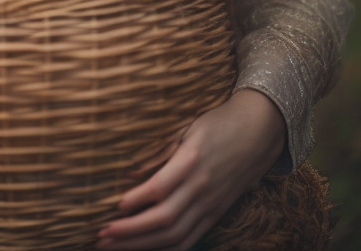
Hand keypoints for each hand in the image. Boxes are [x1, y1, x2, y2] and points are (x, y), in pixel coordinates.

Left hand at [95, 89, 286, 249]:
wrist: (258, 131)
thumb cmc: (217, 122)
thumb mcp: (187, 125)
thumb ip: (162, 148)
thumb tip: (130, 169)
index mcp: (192, 159)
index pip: (161, 187)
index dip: (137, 200)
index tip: (113, 207)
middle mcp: (202, 186)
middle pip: (165, 218)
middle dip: (131, 231)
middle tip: (101, 235)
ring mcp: (211, 203)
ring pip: (176, 234)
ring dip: (142, 244)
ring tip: (113, 245)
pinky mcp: (217, 213)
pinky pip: (192, 239)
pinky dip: (168, 249)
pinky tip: (146, 250)